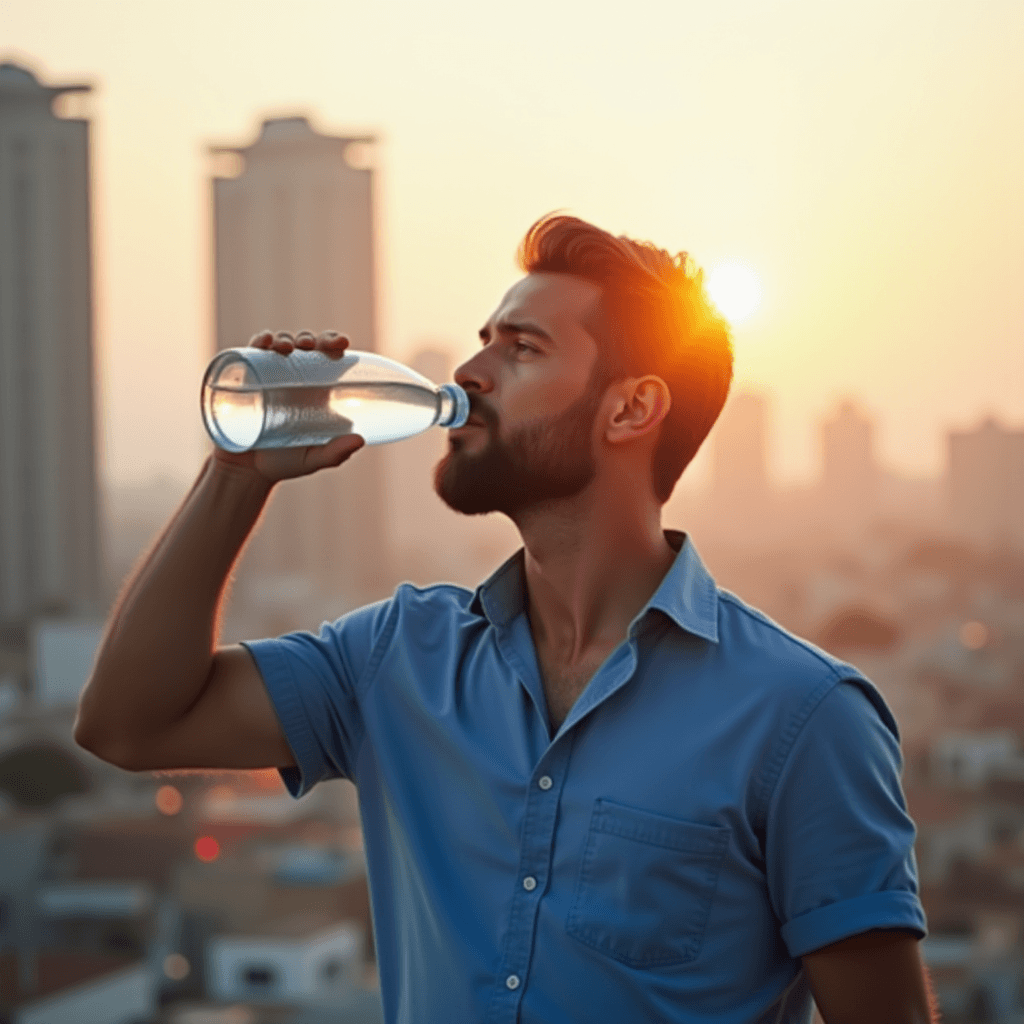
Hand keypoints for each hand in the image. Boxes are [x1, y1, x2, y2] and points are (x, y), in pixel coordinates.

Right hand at [212, 329, 364, 484]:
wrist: (246, 472)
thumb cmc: (284, 463)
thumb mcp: (312, 459)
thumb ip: (335, 453)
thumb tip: (360, 440)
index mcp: (315, 389)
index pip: (327, 356)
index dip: (333, 342)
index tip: (341, 343)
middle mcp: (293, 378)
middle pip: (304, 347)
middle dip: (310, 339)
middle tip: (311, 346)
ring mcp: (268, 376)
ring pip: (279, 346)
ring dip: (285, 339)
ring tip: (286, 348)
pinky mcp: (245, 380)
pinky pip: (251, 353)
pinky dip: (258, 342)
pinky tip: (264, 342)